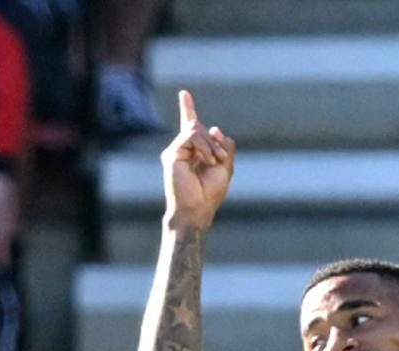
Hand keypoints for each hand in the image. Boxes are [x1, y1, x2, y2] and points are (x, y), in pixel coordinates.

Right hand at [161, 90, 236, 229]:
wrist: (197, 208)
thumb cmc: (210, 192)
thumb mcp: (226, 166)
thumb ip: (225, 146)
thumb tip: (215, 128)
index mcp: (195, 151)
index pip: (191, 126)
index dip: (188, 109)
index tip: (184, 94)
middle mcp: (183, 149)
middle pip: (201, 127)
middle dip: (216, 142)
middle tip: (218, 160)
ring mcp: (176, 150)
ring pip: (196, 128)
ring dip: (210, 145)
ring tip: (212, 162)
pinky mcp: (172, 153)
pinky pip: (191, 134)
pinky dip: (204, 146)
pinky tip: (206, 160)